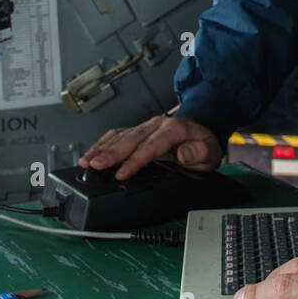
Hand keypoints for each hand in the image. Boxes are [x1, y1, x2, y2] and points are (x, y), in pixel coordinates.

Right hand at [77, 114, 223, 179]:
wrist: (201, 132)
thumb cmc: (204, 144)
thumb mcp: (211, 152)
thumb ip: (199, 153)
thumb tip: (183, 154)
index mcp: (174, 129)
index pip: (151, 145)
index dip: (135, 160)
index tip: (122, 174)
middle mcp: (156, 125)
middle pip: (130, 139)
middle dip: (111, 153)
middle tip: (94, 166)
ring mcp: (145, 127)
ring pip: (120, 136)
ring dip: (101, 148)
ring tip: (86, 162)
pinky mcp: (138, 131)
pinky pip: (117, 135)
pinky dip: (102, 144)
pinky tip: (91, 154)